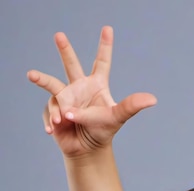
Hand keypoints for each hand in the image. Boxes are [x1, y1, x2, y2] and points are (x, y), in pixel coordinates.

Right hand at [27, 26, 155, 158]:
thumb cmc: (103, 131)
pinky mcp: (53, 108)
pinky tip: (54, 129)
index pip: (101, 62)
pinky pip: (51, 110)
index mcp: (96, 85)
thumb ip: (132, 106)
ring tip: (31, 75)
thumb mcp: (117, 117)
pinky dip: (53, 119)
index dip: (105, 46)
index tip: (108, 29)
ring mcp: (64, 97)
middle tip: (60, 35)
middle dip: (65, 50)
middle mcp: (79, 87)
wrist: (86, 150)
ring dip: (42, 80)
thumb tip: (153, 99)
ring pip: (52, 85)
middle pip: (71, 64)